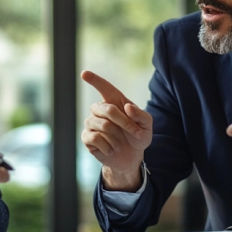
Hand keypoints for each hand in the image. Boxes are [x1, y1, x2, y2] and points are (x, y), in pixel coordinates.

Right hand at [80, 70, 152, 190]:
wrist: (131, 157)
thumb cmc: (138, 136)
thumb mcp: (146, 125)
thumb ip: (140, 115)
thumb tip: (128, 107)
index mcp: (115, 102)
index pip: (104, 87)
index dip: (94, 80)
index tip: (85, 74)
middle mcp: (100, 110)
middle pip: (106, 108)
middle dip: (123, 122)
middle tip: (137, 133)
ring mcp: (92, 123)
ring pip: (101, 124)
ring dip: (116, 136)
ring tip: (121, 144)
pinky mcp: (87, 137)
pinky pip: (94, 137)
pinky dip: (107, 146)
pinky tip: (111, 150)